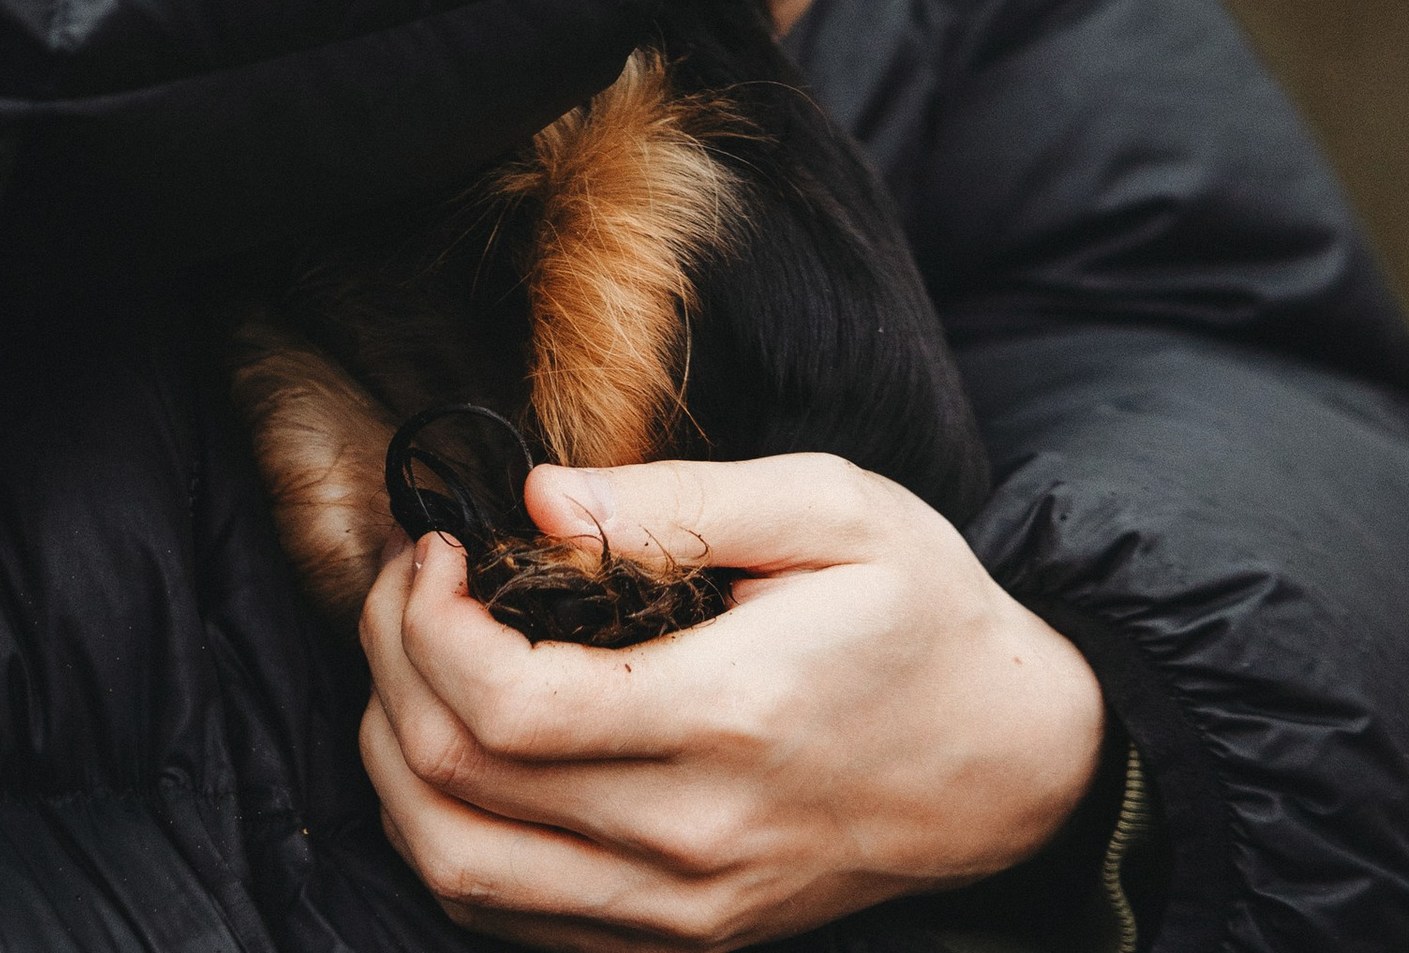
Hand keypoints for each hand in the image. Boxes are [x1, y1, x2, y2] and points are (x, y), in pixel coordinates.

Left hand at [359, 456, 1106, 943]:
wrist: (1016, 761)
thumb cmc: (923, 613)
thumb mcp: (831, 507)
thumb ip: (676, 499)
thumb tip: (539, 499)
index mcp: (730, 716)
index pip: (509, 712)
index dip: (432, 624)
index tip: (440, 544)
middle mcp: (695, 836)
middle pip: (460, 791)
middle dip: (392, 668)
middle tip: (408, 581)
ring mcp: (687, 906)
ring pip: (464, 871)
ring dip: (397, 761)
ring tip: (412, 656)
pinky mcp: (686, 936)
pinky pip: (512, 918)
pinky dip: (446, 835)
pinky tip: (453, 746)